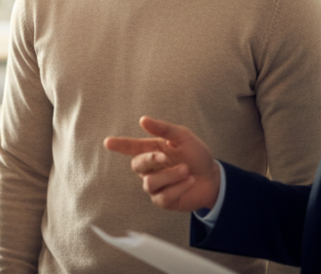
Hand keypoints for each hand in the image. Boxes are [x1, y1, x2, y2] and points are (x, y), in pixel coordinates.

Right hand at [103, 116, 220, 212]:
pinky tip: (190, 181)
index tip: (107, 142)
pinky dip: (179, 187)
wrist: (213, 178)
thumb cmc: (196, 155)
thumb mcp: (183, 137)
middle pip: (136, 165)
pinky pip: (163, 196)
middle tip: (165, 157)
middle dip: (150, 160)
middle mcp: (149, 168)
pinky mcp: (162, 200)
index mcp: (151, 150)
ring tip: (187, 171)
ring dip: (171, 175)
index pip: (130, 147)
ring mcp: (155, 185)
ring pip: (150, 182)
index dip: (119, 145)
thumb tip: (143, 120)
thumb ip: (164, 129)